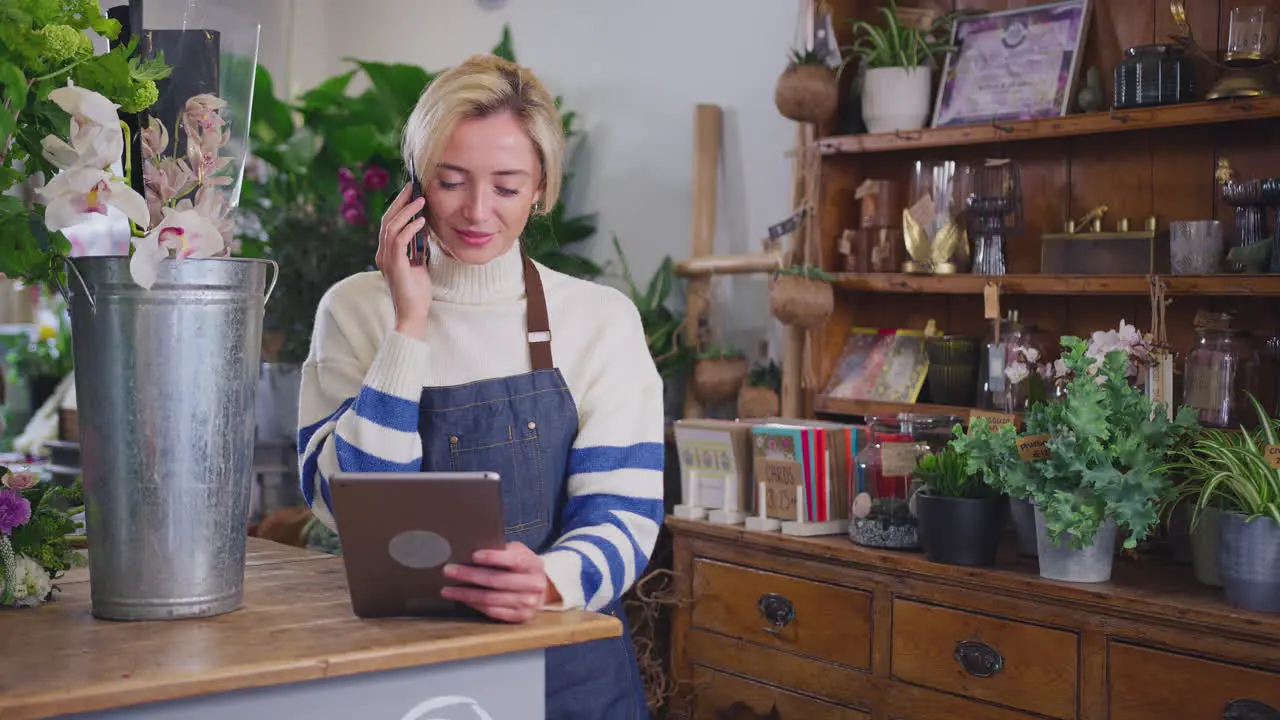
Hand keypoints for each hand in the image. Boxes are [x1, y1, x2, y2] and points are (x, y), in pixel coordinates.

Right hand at [375, 182, 431, 339]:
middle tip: (412, 187)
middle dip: (400, 201)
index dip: (398, 206)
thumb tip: (424, 228)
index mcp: (386, 253)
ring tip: (421, 200)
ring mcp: (386, 259)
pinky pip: (399, 240)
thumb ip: (417, 247)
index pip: (389, 224)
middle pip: (387, 220)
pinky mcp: (394, 266)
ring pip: (391, 227)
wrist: (413, 314)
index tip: (410, 193)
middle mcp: (382, 254)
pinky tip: (421, 221)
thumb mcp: (419, 264)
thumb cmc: (417, 292)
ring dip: (407, 211)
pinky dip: (410, 228)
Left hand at [440, 542, 550, 622]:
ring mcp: (528, 603)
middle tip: (449, 570)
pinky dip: (474, 604)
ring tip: (447, 589)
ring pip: (490, 599)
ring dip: (466, 594)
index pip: (513, 560)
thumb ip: (503, 550)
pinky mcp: (520, 617)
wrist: (541, 589)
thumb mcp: (519, 553)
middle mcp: (534, 585)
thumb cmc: (523, 567)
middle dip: (470, 575)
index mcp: (533, 564)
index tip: (473, 555)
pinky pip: (491, 611)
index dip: (493, 557)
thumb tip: (472, 549)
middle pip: (497, 581)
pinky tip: (462, 598)